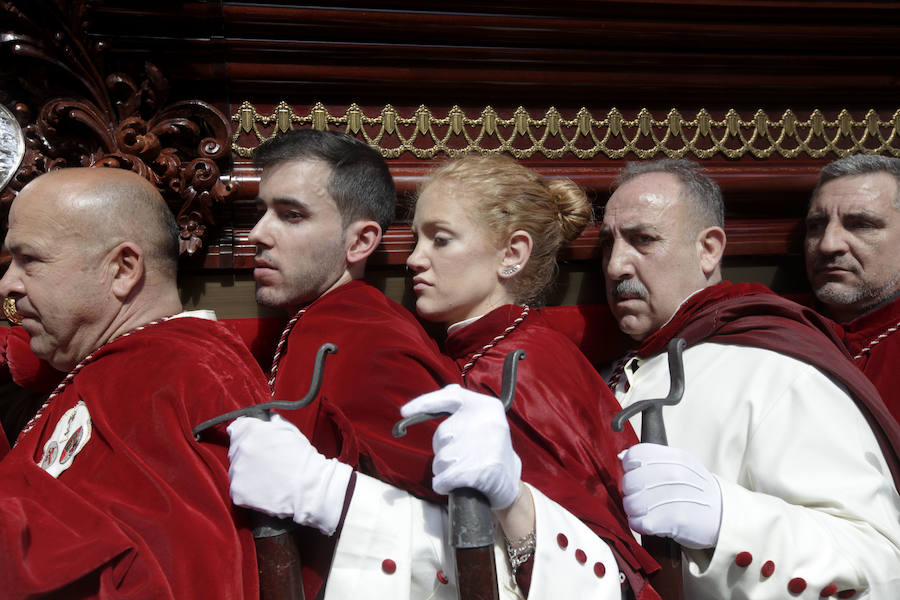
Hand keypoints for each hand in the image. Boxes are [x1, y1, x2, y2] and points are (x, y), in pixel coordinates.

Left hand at [227, 413, 351, 535]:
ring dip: (247, 472)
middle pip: (236, 449)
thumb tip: (268, 419)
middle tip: (266, 462)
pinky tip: (264, 489)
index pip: (237, 427)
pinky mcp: (237, 491)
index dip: (245, 433)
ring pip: (236, 470)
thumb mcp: (290, 431)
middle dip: (248, 454)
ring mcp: (237, 471)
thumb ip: (273, 423)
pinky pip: (238, 489)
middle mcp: (241, 448)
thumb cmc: (303, 459)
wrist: (310, 487)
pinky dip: (248, 490)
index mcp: (252, 430)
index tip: (253, 440)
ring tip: (267, 477)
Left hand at [401, 384, 521, 509]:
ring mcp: (483, 448)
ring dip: (444, 469)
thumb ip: (465, 408)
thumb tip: (450, 390)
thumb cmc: (491, 452)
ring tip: (464, 471)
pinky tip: (456, 485)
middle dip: (444, 449)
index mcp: (489, 408)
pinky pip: (442, 479)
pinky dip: (443, 485)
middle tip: (463, 456)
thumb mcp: (486, 423)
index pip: (451, 397)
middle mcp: (487, 424)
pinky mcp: (477, 474)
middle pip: (442, 433)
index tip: (404, 412)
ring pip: (440, 459)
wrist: (512, 486)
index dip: (425, 403)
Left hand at [620, 443, 721, 548]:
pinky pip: (639, 522)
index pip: (634, 456)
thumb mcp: (682, 465)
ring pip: (630, 504)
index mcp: (674, 457)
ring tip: (648, 512)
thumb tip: (622, 457)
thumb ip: (652, 459)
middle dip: (632, 493)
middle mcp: (672, 474)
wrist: (725, 516)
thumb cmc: (698, 491)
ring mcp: (672, 496)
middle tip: (644, 499)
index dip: (631, 468)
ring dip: (635, 512)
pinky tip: (652, 523)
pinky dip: (641, 525)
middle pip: (629, 482)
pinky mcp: (672, 520)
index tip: (639, 477)